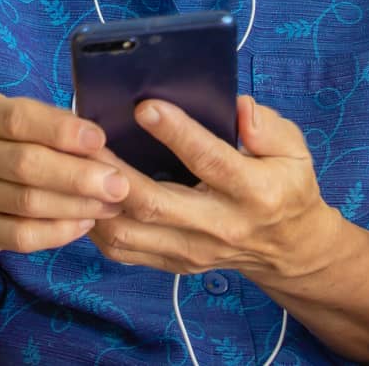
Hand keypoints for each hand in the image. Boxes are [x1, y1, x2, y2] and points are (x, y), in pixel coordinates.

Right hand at [0, 89, 130, 255]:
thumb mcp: (8, 118)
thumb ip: (46, 122)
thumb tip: (96, 141)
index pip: (18, 120)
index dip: (61, 131)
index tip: (99, 139)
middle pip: (26, 164)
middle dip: (78, 175)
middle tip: (118, 184)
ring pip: (28, 203)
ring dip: (76, 205)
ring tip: (111, 204)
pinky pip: (23, 235)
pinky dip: (59, 231)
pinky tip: (85, 223)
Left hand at [89, 95, 344, 281]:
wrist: (290, 249)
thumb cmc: (286, 185)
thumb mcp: (294, 150)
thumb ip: (267, 126)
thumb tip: (236, 107)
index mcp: (255, 192)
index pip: (210, 161)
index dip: (176, 133)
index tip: (144, 105)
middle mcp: (220, 226)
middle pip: (155, 203)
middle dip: (114, 171)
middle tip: (86, 139)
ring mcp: (193, 250)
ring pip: (130, 232)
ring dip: (94, 200)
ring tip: (73, 164)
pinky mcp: (174, 264)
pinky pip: (123, 249)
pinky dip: (95, 223)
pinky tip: (80, 193)